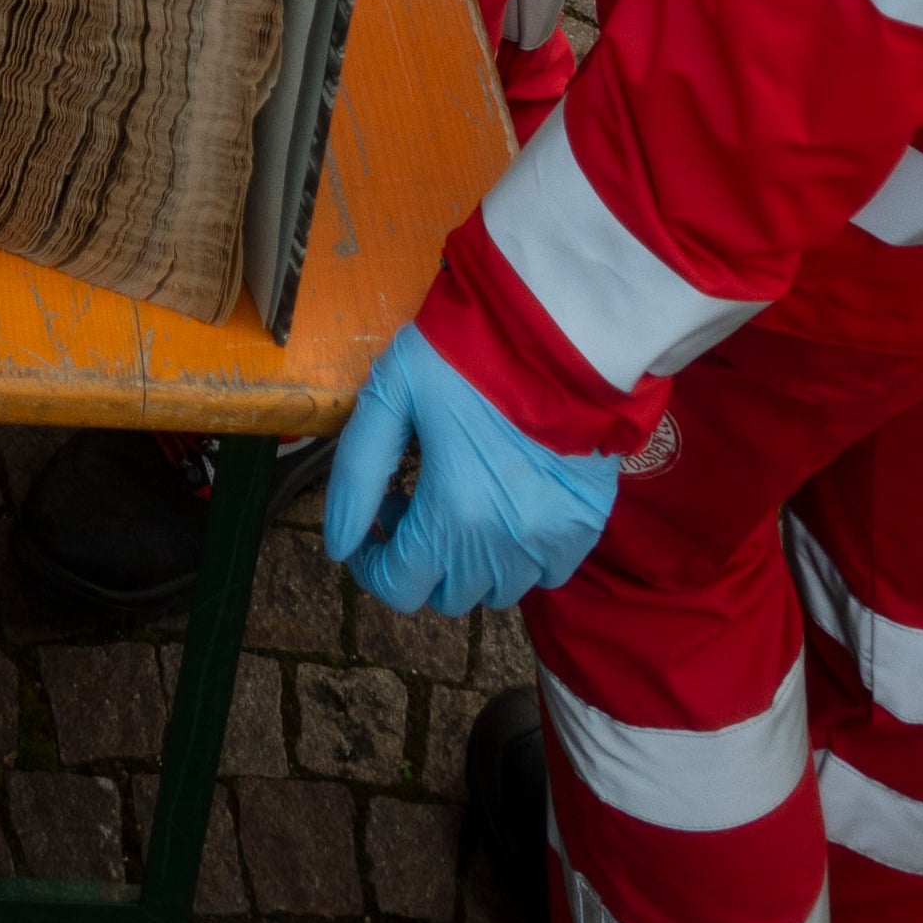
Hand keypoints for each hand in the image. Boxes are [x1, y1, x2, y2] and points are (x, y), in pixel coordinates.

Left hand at [323, 325, 617, 616]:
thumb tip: (338, 542)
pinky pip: (545, 573)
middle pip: (447, 595)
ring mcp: (550, 540)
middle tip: (411, 499)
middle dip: (418, 556)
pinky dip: (520, 556)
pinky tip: (508, 506)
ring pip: (496, 591)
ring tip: (460, 500)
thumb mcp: (392, 392)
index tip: (370, 530)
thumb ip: (357, 471)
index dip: (372, 565)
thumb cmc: (467, 353)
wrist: (557, 327)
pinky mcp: (584, 526)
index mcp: (453, 513)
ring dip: (468, 562)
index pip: (400, 586)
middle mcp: (504, 545)